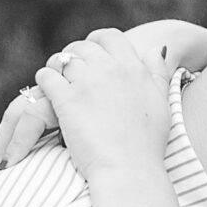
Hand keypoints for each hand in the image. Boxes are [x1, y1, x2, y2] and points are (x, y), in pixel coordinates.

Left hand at [35, 27, 175, 188]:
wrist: (130, 170)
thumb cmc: (149, 144)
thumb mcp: (162, 102)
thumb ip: (157, 72)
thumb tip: (154, 49)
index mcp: (134, 68)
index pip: (110, 37)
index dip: (97, 41)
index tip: (92, 52)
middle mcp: (109, 69)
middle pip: (83, 47)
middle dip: (74, 55)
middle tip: (70, 69)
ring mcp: (86, 83)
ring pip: (61, 60)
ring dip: (57, 68)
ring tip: (56, 81)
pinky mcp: (65, 100)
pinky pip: (46, 77)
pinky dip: (43, 81)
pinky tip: (46, 92)